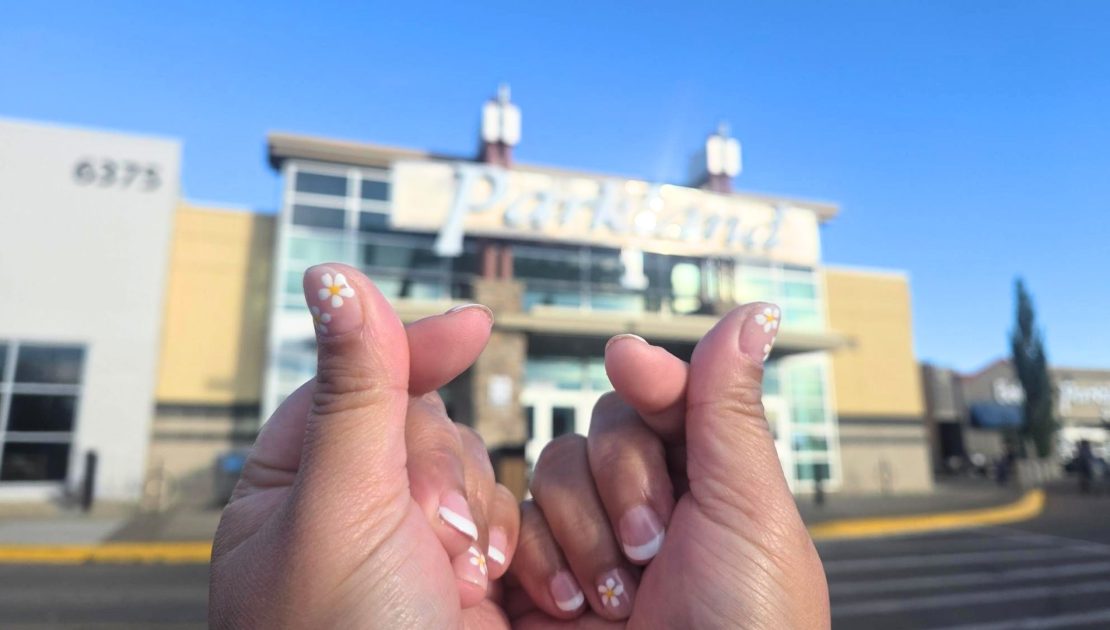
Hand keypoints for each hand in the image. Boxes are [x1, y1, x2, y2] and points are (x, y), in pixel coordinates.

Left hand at [209, 264, 519, 627]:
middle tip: (430, 533)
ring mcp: (412, 543)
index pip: (350, 383)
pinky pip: (510, 511)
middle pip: (421, 420)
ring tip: (459, 575)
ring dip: (477, 512)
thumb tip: (335, 279)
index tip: (473, 327)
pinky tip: (496, 584)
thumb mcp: (342, 504)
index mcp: (287, 488)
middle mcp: (347, 511)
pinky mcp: (469, 574)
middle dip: (439, 470)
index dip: (409, 349)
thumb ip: (355, 387)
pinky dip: (512, 539)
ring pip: (473, 464)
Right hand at [507, 303, 828, 627]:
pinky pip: (514, 526)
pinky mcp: (542, 579)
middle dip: (624, 485)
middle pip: (600, 429)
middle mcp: (648, 508)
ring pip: (551, 471)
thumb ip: (728, 410)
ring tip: (619, 598)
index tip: (633, 367)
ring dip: (583, 533)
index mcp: (711, 485)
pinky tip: (573, 605)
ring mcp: (593, 544)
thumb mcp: (749, 512)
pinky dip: (538, 559)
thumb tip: (752, 312)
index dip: (651, 382)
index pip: (664, 399)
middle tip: (655, 548)